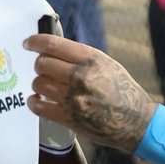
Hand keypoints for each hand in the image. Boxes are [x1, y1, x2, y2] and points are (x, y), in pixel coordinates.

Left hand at [24, 33, 155, 150]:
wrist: (135, 121)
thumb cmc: (123, 91)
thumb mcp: (107, 64)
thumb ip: (82, 57)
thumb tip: (55, 51)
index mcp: (91, 59)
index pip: (53, 44)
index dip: (35, 42)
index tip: (28, 43)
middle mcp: (80, 76)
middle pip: (42, 64)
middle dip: (40, 65)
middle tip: (44, 70)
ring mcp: (73, 98)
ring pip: (38, 84)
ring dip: (38, 84)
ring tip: (45, 87)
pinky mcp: (68, 117)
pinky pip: (38, 107)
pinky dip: (34, 102)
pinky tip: (37, 100)